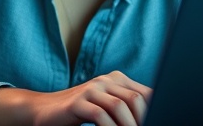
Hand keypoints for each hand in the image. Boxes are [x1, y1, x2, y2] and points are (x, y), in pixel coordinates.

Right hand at [0, 71, 152, 125]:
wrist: (42, 111)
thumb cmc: (78, 113)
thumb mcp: (105, 110)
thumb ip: (124, 110)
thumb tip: (151, 118)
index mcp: (117, 80)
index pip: (145, 94)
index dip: (155, 110)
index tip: (159, 123)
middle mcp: (106, 80)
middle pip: (136, 98)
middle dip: (143, 119)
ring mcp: (91, 89)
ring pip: (120, 106)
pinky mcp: (77, 102)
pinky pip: (100, 115)